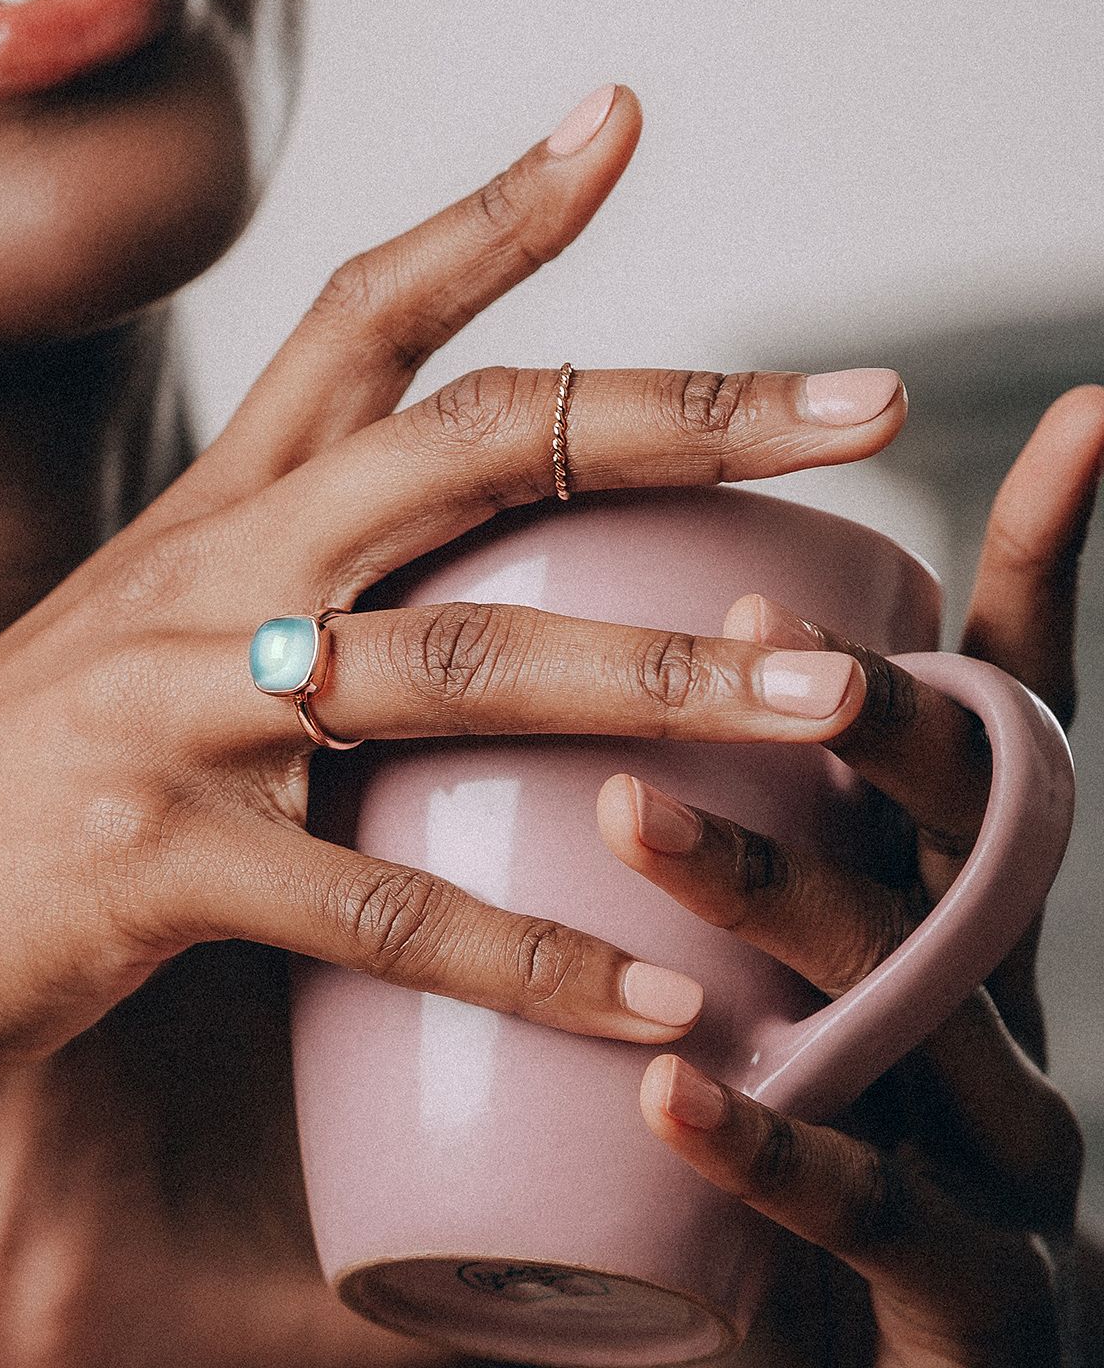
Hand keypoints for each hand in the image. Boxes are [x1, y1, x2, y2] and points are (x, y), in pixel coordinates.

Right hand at [0, 88, 914, 1360]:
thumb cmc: (5, 800)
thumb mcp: (139, 656)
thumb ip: (278, 606)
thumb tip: (446, 603)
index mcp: (209, 516)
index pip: (363, 314)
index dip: (497, 208)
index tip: (620, 117)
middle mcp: (204, 577)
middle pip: (469, 444)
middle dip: (679, 412)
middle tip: (869, 398)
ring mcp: (174, 711)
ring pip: (459, 665)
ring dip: (661, 679)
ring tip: (831, 697)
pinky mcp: (151, 863)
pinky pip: (378, 906)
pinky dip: (529, 958)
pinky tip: (655, 1004)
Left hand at [603, 386, 1103, 1365]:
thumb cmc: (850, 1130)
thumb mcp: (817, 964)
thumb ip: (768, 841)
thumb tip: (642, 689)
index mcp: (955, 901)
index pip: (1007, 716)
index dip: (1044, 568)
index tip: (1081, 414)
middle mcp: (995, 994)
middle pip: (954, 830)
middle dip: (873, 720)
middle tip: (741, 629)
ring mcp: (996, 1140)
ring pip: (899, 997)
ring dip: (771, 895)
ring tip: (634, 813)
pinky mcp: (965, 1292)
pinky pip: (863, 1209)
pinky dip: (767, 1143)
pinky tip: (667, 1092)